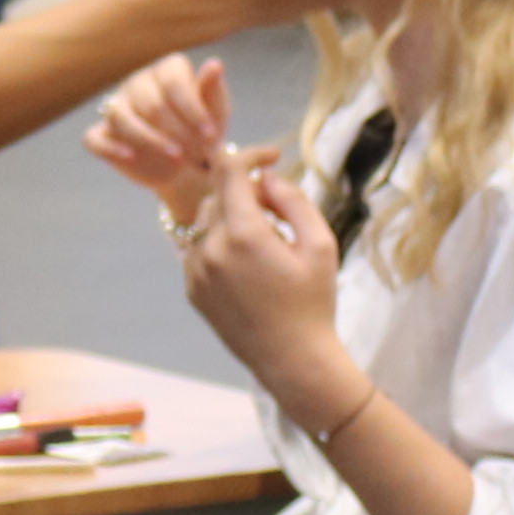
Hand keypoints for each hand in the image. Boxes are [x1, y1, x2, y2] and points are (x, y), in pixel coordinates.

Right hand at [82, 50, 236, 219]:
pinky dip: (110, 148)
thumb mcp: (216, 112)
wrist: (188, 165)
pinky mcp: (103, 134)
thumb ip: (212, 90)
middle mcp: (139, 83)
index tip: (210, 134)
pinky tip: (130, 158)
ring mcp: (117, 107)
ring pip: (121, 117)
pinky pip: (94, 138)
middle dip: (176, 131)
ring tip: (175, 159)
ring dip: (149, 140)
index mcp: (167, 70)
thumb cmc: (203, 131)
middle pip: (149, 103)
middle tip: (196, 154)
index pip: (174, 82)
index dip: (192, 110)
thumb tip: (215, 65)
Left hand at [177, 148, 347, 395]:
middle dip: (246, 191)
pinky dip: (218, 243)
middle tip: (278, 213)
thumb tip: (267, 177)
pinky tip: (247, 266)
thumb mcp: (320, 245)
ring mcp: (195, 271)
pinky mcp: (192, 289)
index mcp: (243, 234)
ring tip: (264, 242)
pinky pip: (198, 248)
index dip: (251, 154)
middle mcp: (210, 248)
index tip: (272, 156)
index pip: (231, 170)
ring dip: (230, 216)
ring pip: (204, 220)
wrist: (292, 360)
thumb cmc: (313, 303)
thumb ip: (294, 201)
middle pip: (218, 193)